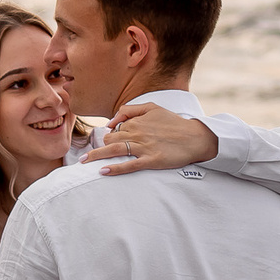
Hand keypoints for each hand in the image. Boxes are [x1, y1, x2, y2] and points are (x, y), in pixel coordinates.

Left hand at [84, 103, 216, 174]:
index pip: (115, 129)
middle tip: (90, 156)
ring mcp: (144, 147)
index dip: (110, 136)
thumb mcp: (153, 108)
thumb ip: (130, 110)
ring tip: (84, 162)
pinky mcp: (151, 160)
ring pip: (114, 150)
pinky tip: (103, 171)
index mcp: (137, 121)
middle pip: (110, 139)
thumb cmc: (174, 123)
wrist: (195, 137)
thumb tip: (112, 121)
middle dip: (100, 146)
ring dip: (96, 156)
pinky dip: (115, 168)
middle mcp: (138, 133)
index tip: (106, 144)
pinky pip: (129, 165)